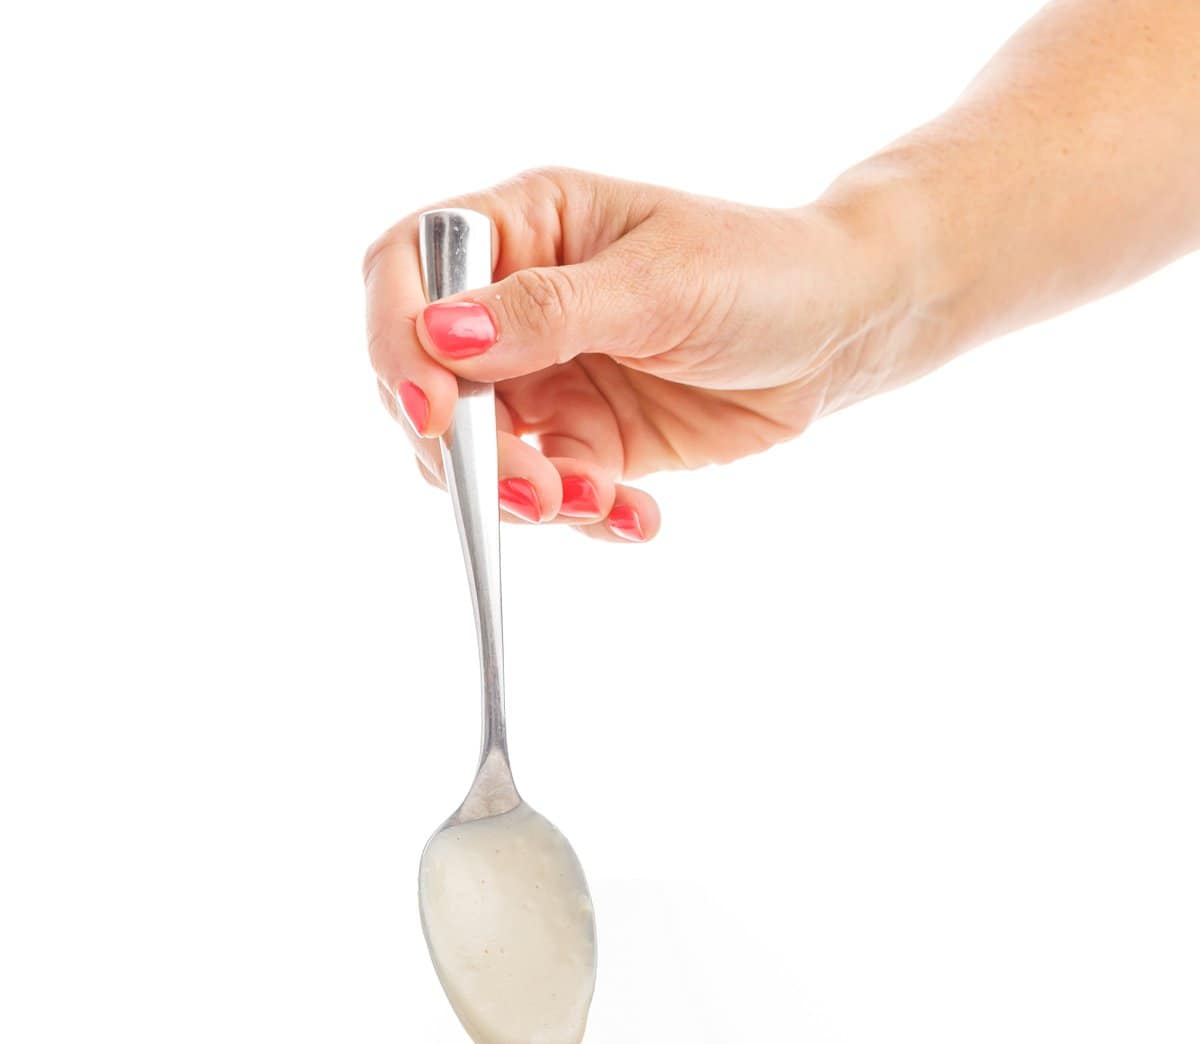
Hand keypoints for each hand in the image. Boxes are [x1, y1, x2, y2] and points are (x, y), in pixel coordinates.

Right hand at [363, 168, 907, 541]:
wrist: (843, 332)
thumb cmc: (762, 272)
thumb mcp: (659, 284)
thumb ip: (549, 312)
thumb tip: (444, 337)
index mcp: (524, 225)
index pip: (407, 272)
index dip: (398, 342)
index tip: (432, 411)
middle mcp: (518, 303)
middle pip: (431, 382)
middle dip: (469, 449)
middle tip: (531, 490)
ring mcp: (547, 377)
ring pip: (481, 454)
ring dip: (524, 495)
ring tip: (595, 504)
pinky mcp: (586, 441)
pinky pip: (550, 493)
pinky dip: (584, 517)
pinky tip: (637, 518)